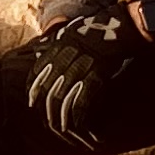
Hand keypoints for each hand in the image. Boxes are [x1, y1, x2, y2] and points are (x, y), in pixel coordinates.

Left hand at [26, 6, 132, 145]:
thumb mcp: (71, 31)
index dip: (33, 90)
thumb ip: (54, 43)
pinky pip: (83, 99)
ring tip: (62, 127)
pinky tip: (79, 123)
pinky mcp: (96, 75)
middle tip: (48, 121)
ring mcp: (80, 66)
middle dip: (46, 108)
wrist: (121, 26)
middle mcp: (65, 57)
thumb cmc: (97, 29)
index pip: (36, 73)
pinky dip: (79, 114)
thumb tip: (38, 49)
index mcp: (57, 47)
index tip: (32, 102)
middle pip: (48, 88)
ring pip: (63, 97)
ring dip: (61, 115)